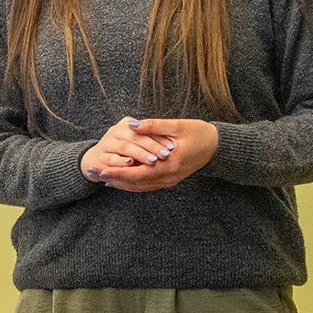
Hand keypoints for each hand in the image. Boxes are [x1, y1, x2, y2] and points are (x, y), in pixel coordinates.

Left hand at [87, 118, 219, 192]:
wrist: (218, 146)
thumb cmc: (199, 132)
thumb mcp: (177, 125)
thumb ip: (153, 126)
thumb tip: (131, 125)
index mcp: (170, 163)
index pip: (137, 172)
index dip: (117, 171)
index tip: (100, 168)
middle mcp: (169, 176)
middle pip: (136, 182)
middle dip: (114, 178)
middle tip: (93, 173)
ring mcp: (170, 180)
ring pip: (141, 186)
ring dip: (121, 183)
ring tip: (101, 177)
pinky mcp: (170, 180)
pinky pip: (147, 185)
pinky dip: (132, 184)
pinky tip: (120, 180)